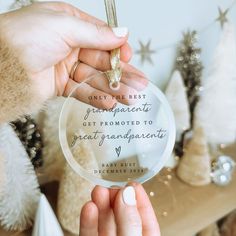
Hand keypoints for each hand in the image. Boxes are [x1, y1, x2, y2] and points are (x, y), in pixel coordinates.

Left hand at [0, 2, 146, 107]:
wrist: (0, 68)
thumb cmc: (24, 38)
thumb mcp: (64, 26)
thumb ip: (95, 34)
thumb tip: (122, 33)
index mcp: (69, 24)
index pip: (101, 36)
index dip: (117, 48)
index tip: (128, 57)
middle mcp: (68, 45)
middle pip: (101, 60)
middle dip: (121, 73)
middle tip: (140, 84)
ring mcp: (65, 67)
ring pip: (95, 79)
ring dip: (113, 89)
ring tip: (131, 98)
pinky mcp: (60, 86)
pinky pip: (83, 92)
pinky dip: (96, 98)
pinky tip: (110, 104)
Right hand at [80, 183, 159, 235]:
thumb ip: (129, 222)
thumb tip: (128, 194)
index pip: (146, 220)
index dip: (140, 199)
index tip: (132, 183)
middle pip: (123, 217)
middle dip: (117, 198)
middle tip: (111, 184)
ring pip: (105, 223)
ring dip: (101, 205)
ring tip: (99, 190)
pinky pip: (89, 234)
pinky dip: (88, 220)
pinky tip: (89, 207)